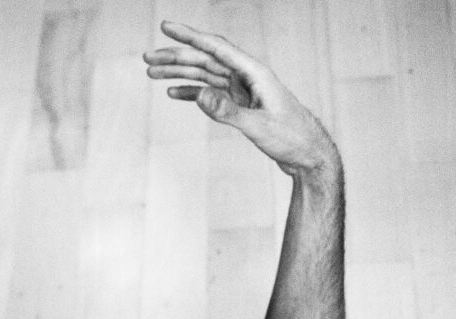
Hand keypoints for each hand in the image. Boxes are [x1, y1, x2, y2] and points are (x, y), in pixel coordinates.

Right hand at [144, 20, 338, 177]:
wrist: (307, 154)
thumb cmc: (291, 137)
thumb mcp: (258, 126)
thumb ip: (227, 111)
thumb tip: (199, 95)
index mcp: (255, 73)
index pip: (217, 48)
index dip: (190, 36)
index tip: (167, 27)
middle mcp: (248, 76)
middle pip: (206, 59)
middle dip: (176, 56)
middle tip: (148, 58)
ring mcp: (243, 89)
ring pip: (205, 74)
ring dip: (179, 73)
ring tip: (152, 73)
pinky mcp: (240, 103)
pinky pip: (211, 92)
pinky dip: (192, 91)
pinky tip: (173, 92)